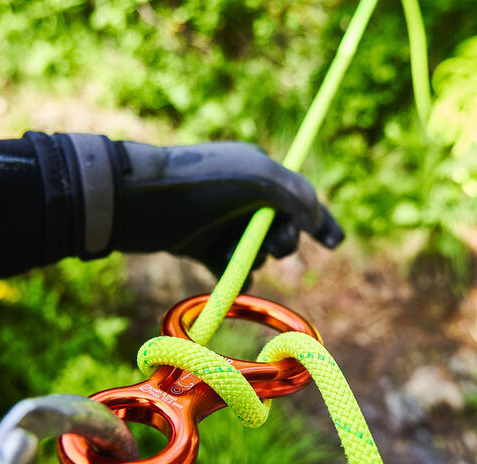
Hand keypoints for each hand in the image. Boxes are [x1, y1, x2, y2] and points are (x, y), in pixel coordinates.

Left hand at [108, 141, 343, 278]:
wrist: (141, 200)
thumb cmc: (204, 184)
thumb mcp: (260, 180)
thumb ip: (299, 196)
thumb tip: (317, 218)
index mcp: (260, 171)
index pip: (300, 197)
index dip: (320, 220)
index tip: (334, 243)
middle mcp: (242, 194)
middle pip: (280, 229)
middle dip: (282, 241)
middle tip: (272, 243)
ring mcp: (220, 219)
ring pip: (254, 251)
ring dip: (252, 257)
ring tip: (233, 253)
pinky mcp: (198, 242)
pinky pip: (228, 265)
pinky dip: (232, 272)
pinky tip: (230, 278)